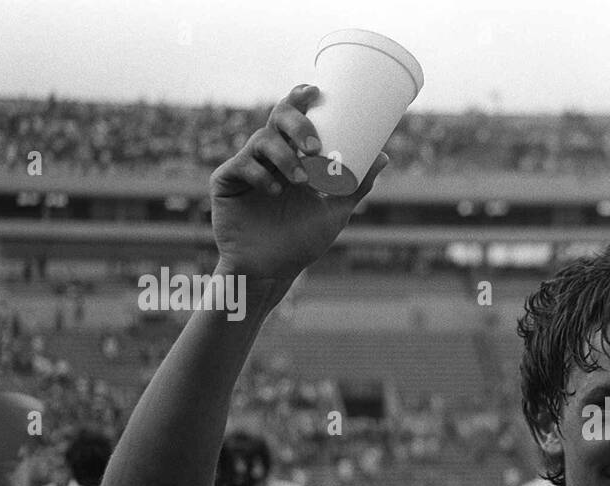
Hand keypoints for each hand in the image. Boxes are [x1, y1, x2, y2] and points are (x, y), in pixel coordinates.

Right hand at [210, 85, 388, 280]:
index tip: (316, 92)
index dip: (300, 98)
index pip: (293, 117)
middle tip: (315, 146)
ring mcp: (246, 166)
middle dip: (297, 124)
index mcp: (291, 155)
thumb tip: (384, 155)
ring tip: (301, 181)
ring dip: (285, 156)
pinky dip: (262, 175)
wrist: (272, 271)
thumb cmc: (301, 241)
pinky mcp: (225, 182)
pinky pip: (242, 166)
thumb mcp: (335, 211)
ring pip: (262, 140)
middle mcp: (268, 155)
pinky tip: (276, 190)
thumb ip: (356, 184)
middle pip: (277, 118)